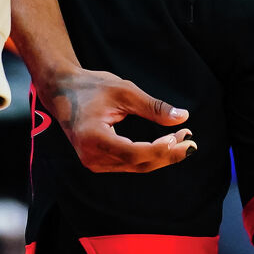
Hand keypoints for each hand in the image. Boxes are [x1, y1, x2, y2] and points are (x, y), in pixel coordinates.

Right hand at [44, 69, 195, 172]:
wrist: (62, 91)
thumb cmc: (91, 87)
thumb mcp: (123, 91)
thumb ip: (153, 107)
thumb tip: (182, 117)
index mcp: (93, 138)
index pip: (134, 153)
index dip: (160, 149)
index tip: (181, 138)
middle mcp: (92, 157)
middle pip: (139, 164)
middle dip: (168, 154)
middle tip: (191, 141)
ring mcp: (94, 162)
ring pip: (137, 166)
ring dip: (162, 155)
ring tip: (183, 139)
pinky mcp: (98, 162)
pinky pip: (130, 163)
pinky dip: (150, 155)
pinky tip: (166, 143)